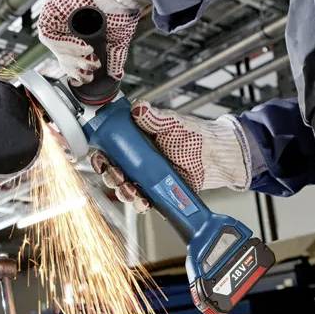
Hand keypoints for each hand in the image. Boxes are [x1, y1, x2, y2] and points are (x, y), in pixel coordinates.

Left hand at [37, 0, 149, 85]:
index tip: (87, 77)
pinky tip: (83, 46)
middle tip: (90, 70)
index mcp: (78, 30)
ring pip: (53, 46)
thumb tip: (116, 75)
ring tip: (89, 55)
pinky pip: (49, 35)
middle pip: (59, 53)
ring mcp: (56, 15)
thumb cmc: (120, 7)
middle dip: (75, 66)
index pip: (68, 56)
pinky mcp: (50, 9)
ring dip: (71, 56)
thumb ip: (114, 57)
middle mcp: (65, 23)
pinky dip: (65, 44)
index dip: (76, 70)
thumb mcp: (117, 39)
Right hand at [90, 100, 252, 211]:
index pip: (108, 151)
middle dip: (110, 176)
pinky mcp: (158, 193)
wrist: (214, 156)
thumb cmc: (193, 136)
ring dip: (122, 191)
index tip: (101, 159)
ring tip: (131, 189)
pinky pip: (143, 202)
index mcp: (133, 143)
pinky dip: (140, 204)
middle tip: (117, 174)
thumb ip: (153, 117)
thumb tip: (137, 108)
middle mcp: (136, 162)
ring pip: (124, 189)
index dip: (100, 157)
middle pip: (112, 173)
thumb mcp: (171, 123)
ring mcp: (146, 179)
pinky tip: (144, 201)